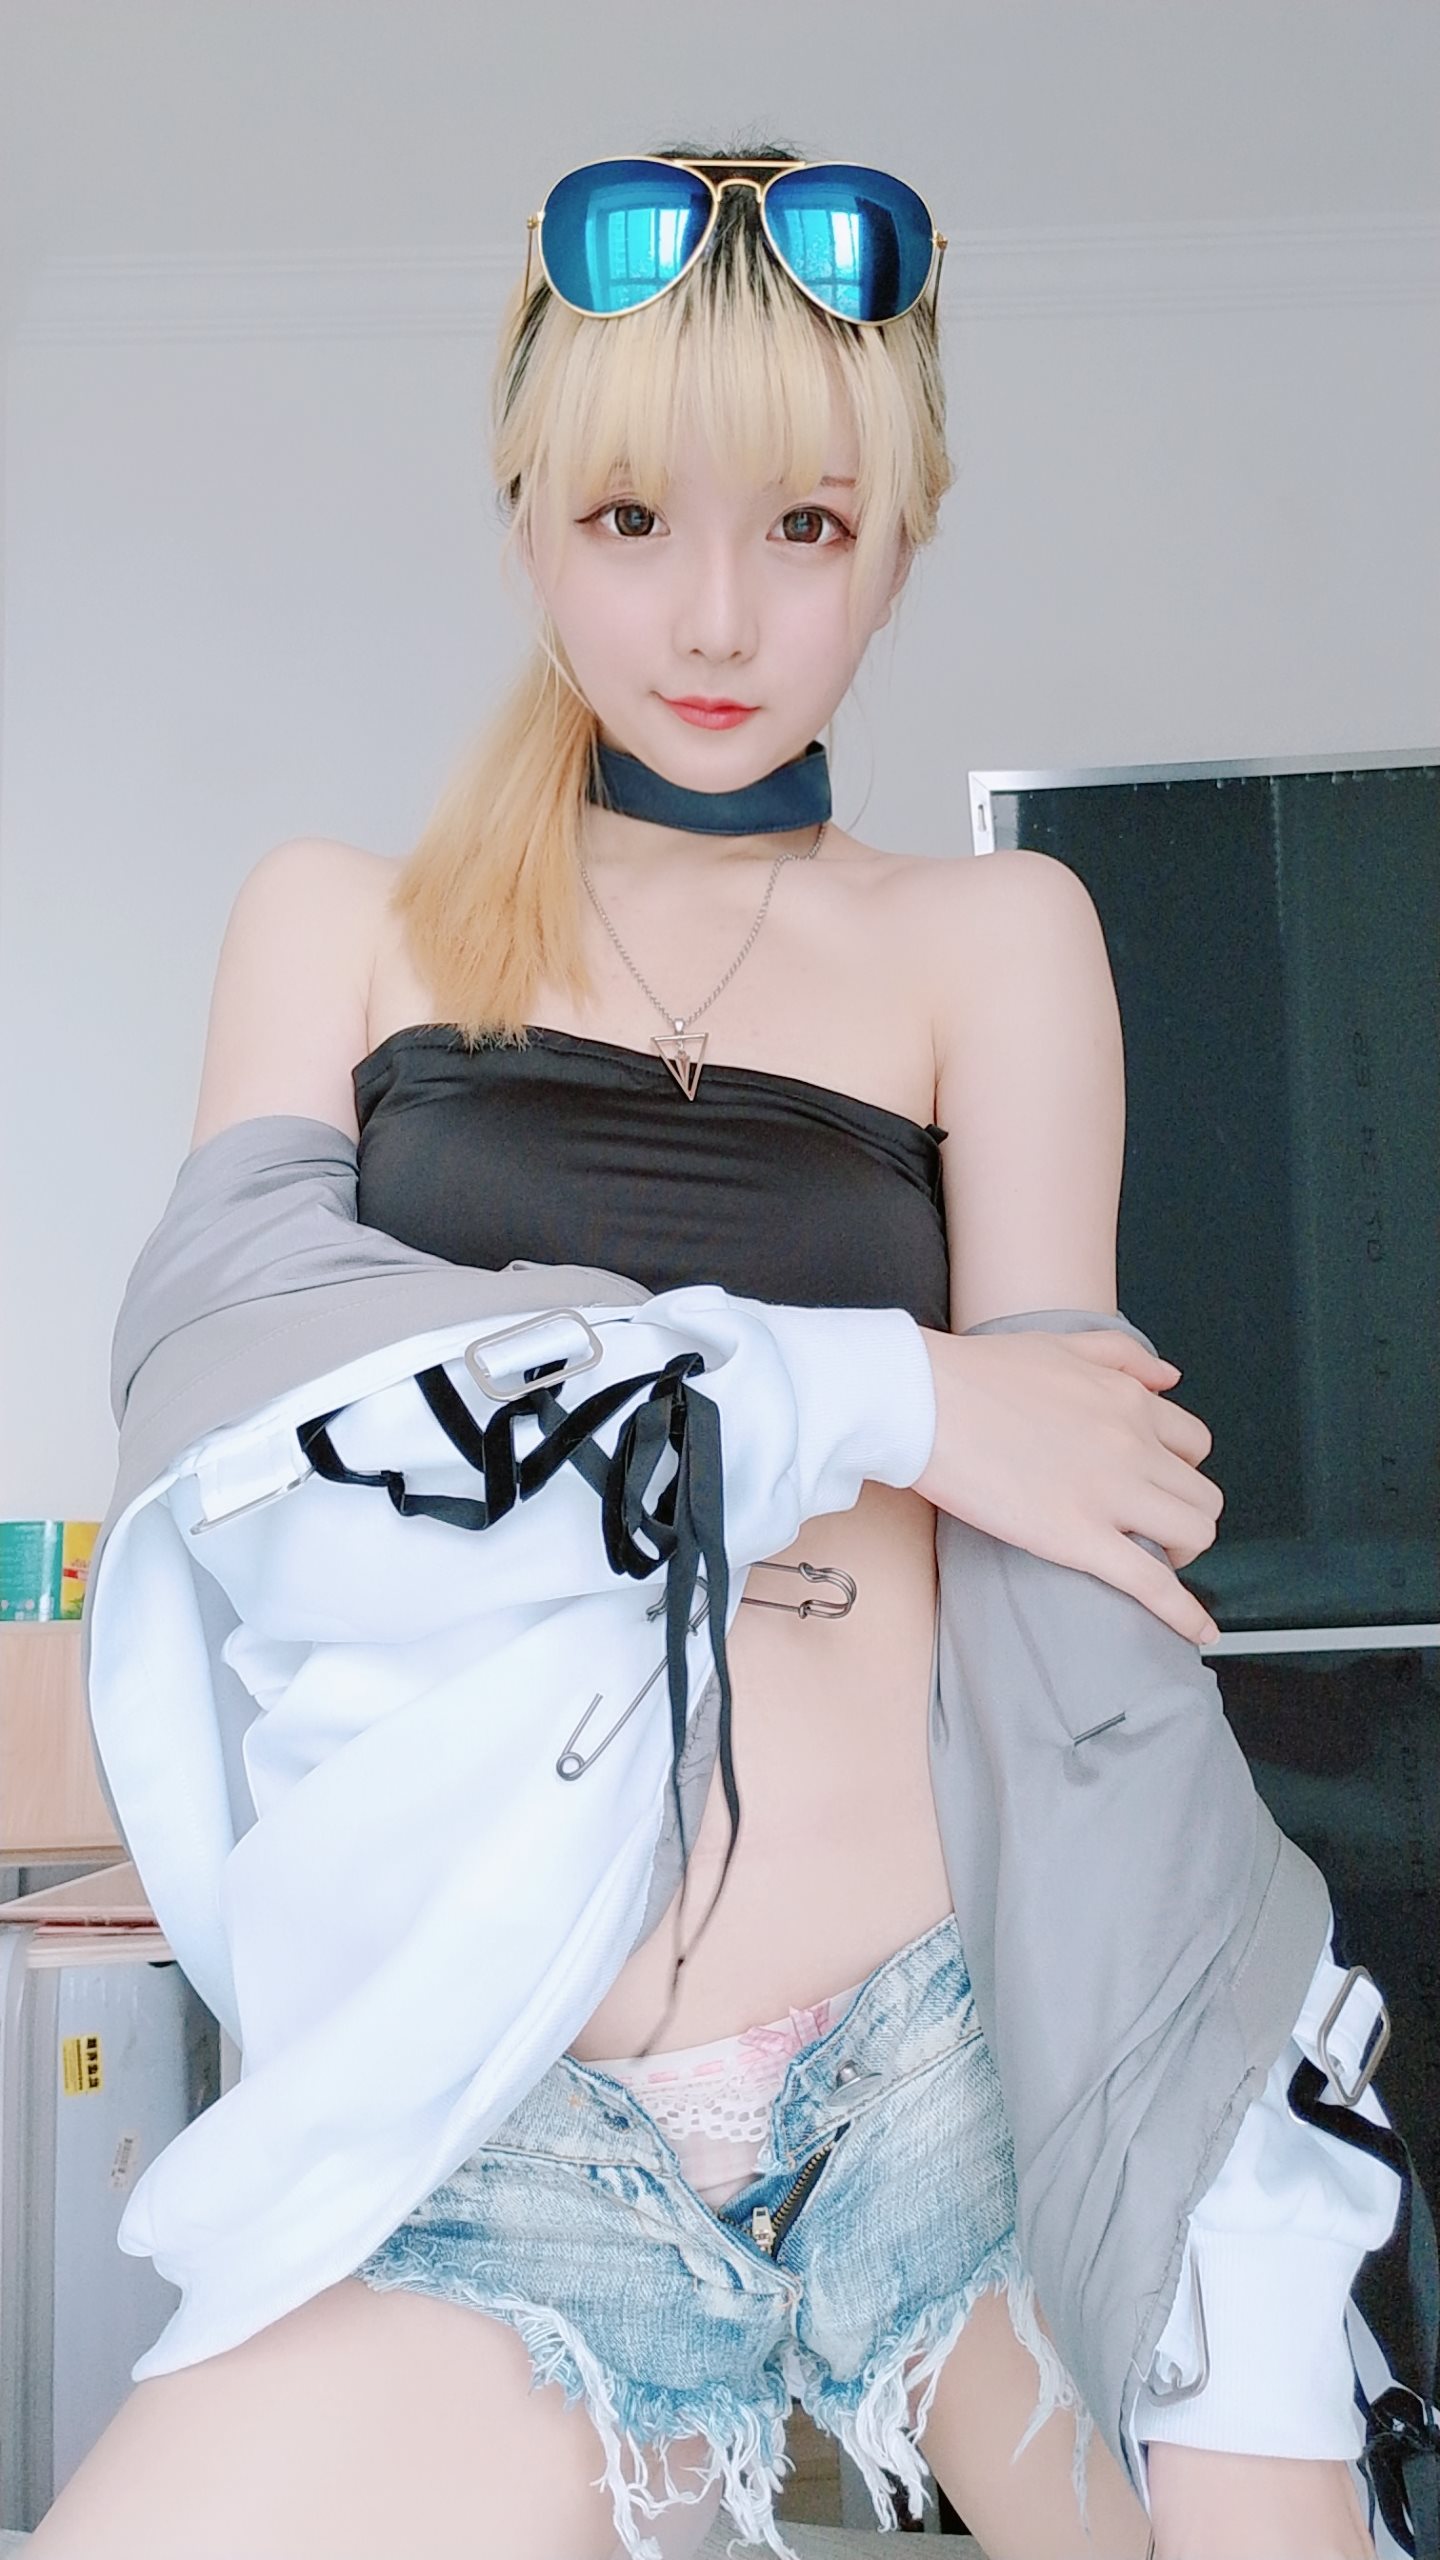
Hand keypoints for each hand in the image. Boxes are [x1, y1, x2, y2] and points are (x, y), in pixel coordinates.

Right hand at [913, 1327, 1222, 1646]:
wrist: (925, 1399)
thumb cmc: (977, 1373)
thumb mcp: (1062, 1343)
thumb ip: (1123, 1355)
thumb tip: (1170, 1378)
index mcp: (1129, 1401)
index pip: (1194, 1444)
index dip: (1180, 1471)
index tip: (1158, 1487)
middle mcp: (1134, 1445)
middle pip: (1202, 1495)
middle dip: (1185, 1516)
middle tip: (1153, 1530)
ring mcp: (1112, 1494)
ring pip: (1195, 1534)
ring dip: (1183, 1553)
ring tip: (1154, 1562)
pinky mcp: (1080, 1538)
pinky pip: (1154, 1583)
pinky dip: (1185, 1612)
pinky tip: (1200, 1632)